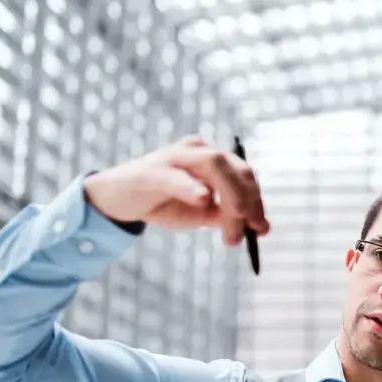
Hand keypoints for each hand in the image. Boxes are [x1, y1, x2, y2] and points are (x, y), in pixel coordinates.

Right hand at [83, 135, 269, 245]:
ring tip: (234, 224)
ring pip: (214, 165)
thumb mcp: (201, 214)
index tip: (262, 229)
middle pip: (236, 168)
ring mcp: (175, 157)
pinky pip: (176, 176)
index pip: (245, 175)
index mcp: (213, 159)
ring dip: (231, 196)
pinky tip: (203, 199)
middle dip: (249, 201)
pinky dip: (192, 187)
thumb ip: (227, 216)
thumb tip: (259, 228)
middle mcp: (198, 150)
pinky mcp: (152, 171)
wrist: (118, 200)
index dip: (258, 201)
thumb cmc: (163, 203)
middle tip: (251, 230)